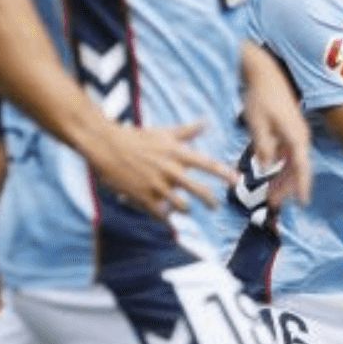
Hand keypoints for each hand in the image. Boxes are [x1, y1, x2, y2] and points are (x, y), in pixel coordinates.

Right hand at [85, 121, 234, 219]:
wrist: (106, 145)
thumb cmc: (136, 137)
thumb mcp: (163, 132)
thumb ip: (187, 131)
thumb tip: (205, 122)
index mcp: (177, 154)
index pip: (208, 164)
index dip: (224, 173)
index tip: (236, 181)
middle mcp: (171, 171)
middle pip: (200, 191)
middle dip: (211, 201)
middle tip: (215, 206)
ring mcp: (157, 186)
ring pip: (182, 207)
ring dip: (186, 210)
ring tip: (186, 210)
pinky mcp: (144, 198)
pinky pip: (161, 215)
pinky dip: (166, 219)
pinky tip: (168, 221)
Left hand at [242, 44, 311, 206]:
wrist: (265, 71)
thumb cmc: (261, 95)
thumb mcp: (257, 123)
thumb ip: (262, 147)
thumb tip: (265, 167)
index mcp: (296, 136)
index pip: (302, 167)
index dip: (302, 186)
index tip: (302, 203)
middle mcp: (299, 136)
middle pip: (297, 169)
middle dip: (286, 187)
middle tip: (273, 203)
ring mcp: (295, 132)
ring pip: (291, 162)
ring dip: (281, 178)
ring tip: (270, 194)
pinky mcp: (288, 128)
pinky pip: (286, 153)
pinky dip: (278, 165)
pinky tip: (268, 173)